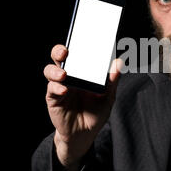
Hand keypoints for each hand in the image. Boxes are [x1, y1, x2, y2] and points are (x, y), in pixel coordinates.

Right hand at [43, 44, 121, 170]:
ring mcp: (60, 86)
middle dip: (59, 50)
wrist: (84, 135)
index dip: (78, 44)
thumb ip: (112, 81)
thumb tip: (119, 62)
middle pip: (59, 58)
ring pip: (51, 71)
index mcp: (82, 72)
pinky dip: (57, 88)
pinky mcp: (53, 99)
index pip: (78, 54)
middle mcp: (69, 76)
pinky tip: (64, 90)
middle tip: (65, 51)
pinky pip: (51, 90)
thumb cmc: (95, 113)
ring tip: (64, 74)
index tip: (82, 35)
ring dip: (55, 70)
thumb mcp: (108, 97)